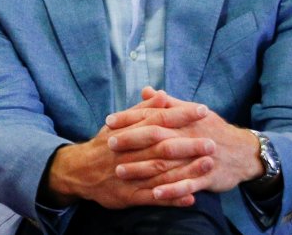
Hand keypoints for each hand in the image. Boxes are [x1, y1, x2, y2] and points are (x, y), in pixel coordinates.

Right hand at [42, 91, 208, 208]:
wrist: (79, 171)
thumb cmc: (104, 145)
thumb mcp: (118, 124)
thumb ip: (142, 110)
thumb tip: (161, 94)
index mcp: (128, 132)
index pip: (157, 120)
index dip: (180, 115)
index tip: (203, 110)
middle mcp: (129, 153)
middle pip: (161, 147)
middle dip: (188, 144)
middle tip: (212, 141)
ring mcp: (129, 175)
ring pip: (159, 172)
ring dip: (185, 170)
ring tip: (208, 165)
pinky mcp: (128, 196)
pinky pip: (152, 198)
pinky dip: (171, 198)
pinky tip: (190, 197)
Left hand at [104, 87, 263, 200]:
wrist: (244, 151)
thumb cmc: (212, 129)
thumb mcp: (191, 112)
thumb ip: (167, 103)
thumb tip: (146, 90)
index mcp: (183, 120)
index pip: (152, 116)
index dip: (130, 118)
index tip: (108, 121)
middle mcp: (188, 136)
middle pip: (157, 137)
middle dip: (132, 140)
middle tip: (110, 144)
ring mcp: (197, 158)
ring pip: (168, 163)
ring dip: (143, 168)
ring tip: (121, 172)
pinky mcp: (208, 177)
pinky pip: (188, 185)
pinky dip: (172, 190)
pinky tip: (155, 194)